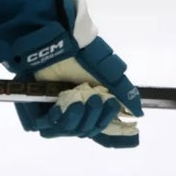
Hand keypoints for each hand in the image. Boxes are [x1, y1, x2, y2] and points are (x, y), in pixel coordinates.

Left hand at [14, 42, 141, 146]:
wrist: (57, 45)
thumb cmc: (80, 56)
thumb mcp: (107, 74)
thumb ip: (123, 93)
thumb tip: (138, 113)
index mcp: (86, 104)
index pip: (96, 125)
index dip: (105, 121)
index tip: (115, 112)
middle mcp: (71, 110)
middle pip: (86, 130)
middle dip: (95, 118)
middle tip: (98, 100)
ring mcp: (54, 110)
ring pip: (70, 130)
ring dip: (81, 118)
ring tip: (83, 102)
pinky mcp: (37, 110)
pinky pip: (51, 126)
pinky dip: (64, 118)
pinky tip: (71, 105)